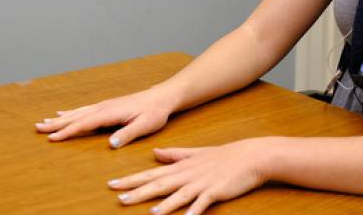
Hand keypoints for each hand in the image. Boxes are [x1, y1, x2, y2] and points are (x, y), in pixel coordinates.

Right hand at [35, 88, 174, 147]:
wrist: (161, 98)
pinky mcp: (106, 106)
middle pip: (75, 117)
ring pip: (77, 113)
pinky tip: (63, 114)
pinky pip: (83, 110)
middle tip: (38, 128)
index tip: (53, 138)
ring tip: (44, 122)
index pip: (84, 124)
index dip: (68, 132)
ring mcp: (103, 105)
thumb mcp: (144, 126)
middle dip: (56, 124)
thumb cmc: (154, 112)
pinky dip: (70, 113)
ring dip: (60, 118)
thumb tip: (110, 143)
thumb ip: (127, 134)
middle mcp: (103, 107)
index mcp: (109, 113)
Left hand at [107, 139, 274, 213]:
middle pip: (158, 184)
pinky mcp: (216, 191)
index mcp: (180, 166)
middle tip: (118, 197)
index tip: (113, 183)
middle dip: (138, 191)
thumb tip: (154, 153)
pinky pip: (202, 203)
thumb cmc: (223, 156)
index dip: (131, 179)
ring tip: (148, 212)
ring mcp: (201, 183)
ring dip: (164, 204)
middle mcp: (187, 174)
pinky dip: (194, 211)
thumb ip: (174, 155)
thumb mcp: (195, 154)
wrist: (250, 156)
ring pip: (178, 195)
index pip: (150, 174)